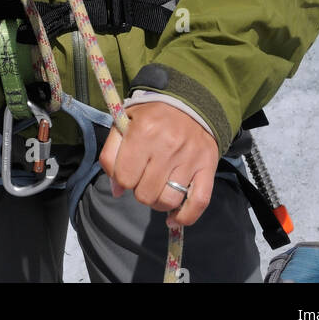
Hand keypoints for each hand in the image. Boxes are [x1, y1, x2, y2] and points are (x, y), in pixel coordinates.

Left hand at [98, 101, 219, 229]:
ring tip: (158, 189)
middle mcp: (167, 144)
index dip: (121, 179)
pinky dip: (184, 216)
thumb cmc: (152, 116)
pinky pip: (197, 203)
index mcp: (143, 130)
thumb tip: (116, 190)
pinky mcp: (207, 167)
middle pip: (144, 193)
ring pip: (168, 201)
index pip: (123, 177)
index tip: (127, 171)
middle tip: (144, 177)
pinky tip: (173, 217)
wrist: (189, 103)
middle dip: (139, 190)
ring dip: (158, 202)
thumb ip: (111, 154)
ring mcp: (189, 158)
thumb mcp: (124, 123)